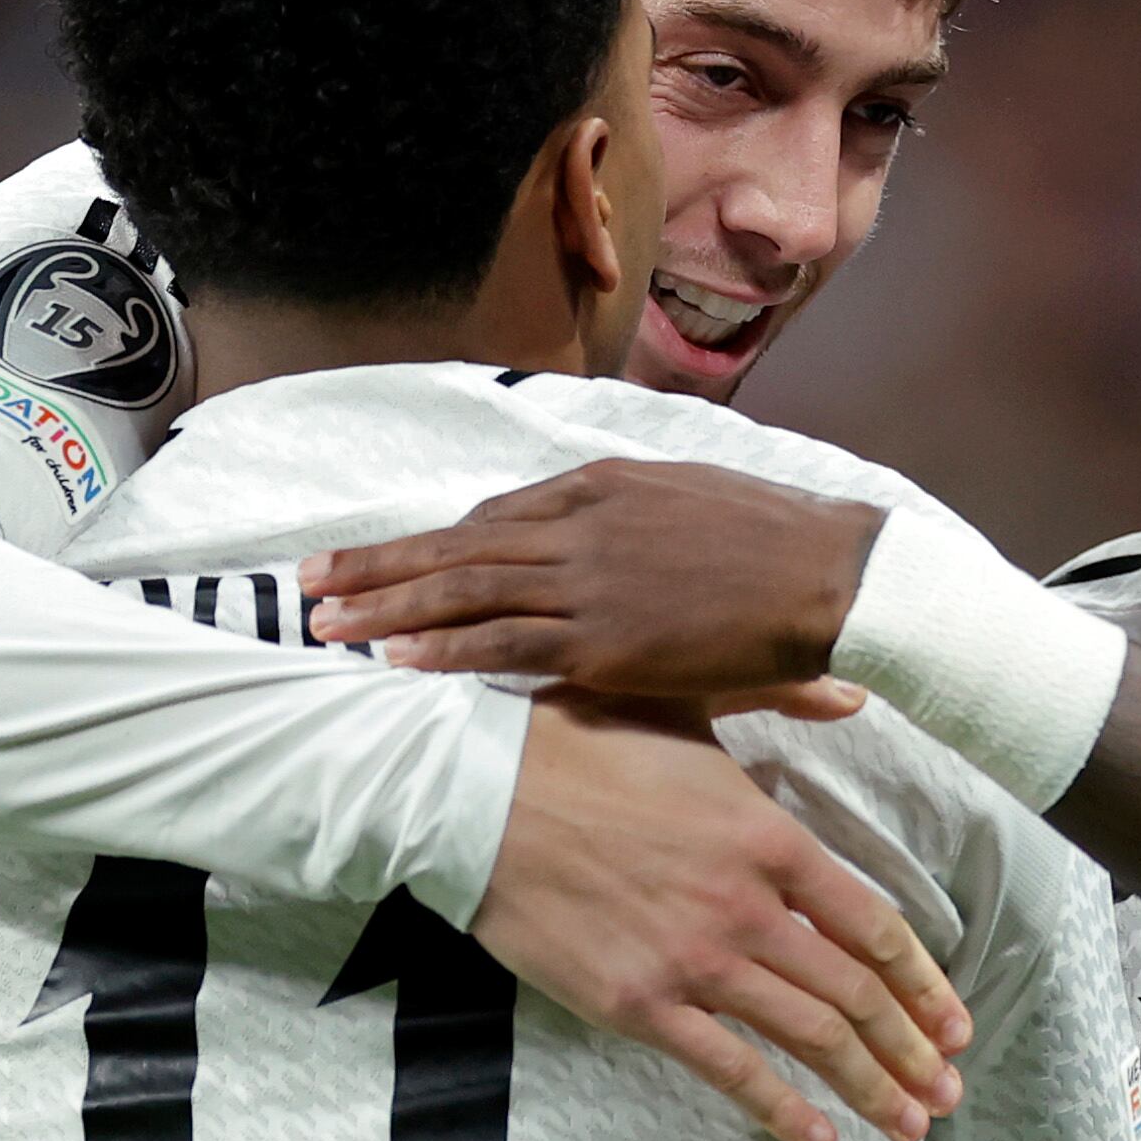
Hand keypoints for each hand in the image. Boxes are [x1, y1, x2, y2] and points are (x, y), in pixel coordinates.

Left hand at [301, 461, 884, 702]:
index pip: (498, 515)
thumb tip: (614, 536)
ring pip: (462, 590)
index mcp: (602, 484)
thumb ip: (638, 513)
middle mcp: (579, 523)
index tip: (392, 560)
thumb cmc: (783, 542)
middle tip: (309, 579)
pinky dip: (444, 648)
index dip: (437, 542)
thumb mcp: (695, 497)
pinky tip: (397, 657)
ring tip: (326, 625)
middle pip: (456, 543)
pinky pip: (503, 642)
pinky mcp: (603, 639)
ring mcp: (586, 581)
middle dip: (377, 563)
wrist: (831, 575)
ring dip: (386, 607)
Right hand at [469, 694, 967, 1140]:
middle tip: (947, 1088)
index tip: (955, 1020)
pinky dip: (780, 1109)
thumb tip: (857, 691)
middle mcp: (747, 906)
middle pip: (855, 992)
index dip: (923, 982)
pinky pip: (727, 1068)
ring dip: (869, 1086)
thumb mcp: (692, 699)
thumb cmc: (580, 742)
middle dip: (911, 1049)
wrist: (474, 793)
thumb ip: (785, 699)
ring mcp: (694, 960)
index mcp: (769, 838)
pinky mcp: (638, 1003)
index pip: (872, 925)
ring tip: (908, 1124)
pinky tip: (818, 1139)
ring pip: (808, 1036)